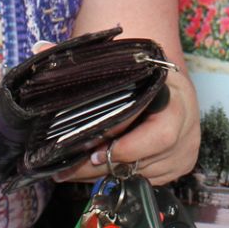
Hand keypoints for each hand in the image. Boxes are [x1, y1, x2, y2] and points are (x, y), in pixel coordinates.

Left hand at [57, 63, 200, 185]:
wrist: (168, 86)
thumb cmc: (140, 75)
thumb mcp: (121, 64)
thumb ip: (84, 60)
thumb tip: (43, 48)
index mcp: (174, 92)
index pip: (156, 125)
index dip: (125, 140)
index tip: (92, 148)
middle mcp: (186, 122)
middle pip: (147, 154)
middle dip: (105, 163)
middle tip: (69, 167)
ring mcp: (185, 148)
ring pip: (143, 171)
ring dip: (106, 173)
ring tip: (72, 171)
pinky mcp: (181, 166)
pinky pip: (147, 179)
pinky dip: (120, 177)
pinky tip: (96, 171)